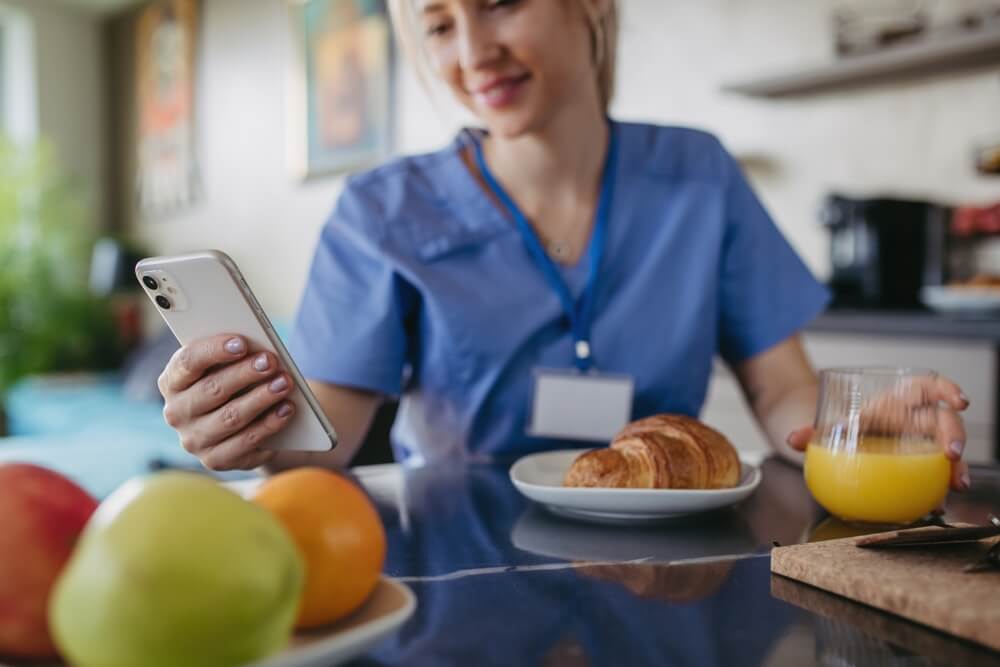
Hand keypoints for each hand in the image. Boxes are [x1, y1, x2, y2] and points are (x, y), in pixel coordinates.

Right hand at [158, 334, 295, 470]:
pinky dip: (269, 424)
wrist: (244, 422)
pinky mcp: (216, 460)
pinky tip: (287, 409)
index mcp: (172, 381)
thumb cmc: (235, 382)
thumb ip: (234, 355)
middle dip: (245, 374)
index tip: (241, 342)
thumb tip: (257, 350)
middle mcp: (176, 413)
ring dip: (261, 398)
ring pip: (230, 417)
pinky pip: (245, 442)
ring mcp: (194, 440)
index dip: (214, 351)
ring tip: (285, 383)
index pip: (187, 362)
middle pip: (211, 390)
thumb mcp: (228, 365)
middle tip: (270, 361)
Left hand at [786, 375, 970, 491]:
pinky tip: (937, 504)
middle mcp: (916, 420)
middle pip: (945, 421)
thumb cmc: (852, 426)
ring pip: (949, 451)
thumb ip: (813, 433)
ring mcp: (923, 443)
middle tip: (951, 454)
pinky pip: (937, 475)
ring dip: (957, 467)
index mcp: (898, 402)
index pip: (927, 387)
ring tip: (956, 484)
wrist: (849, 440)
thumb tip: (793, 439)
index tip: (958, 402)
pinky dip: (940, 489)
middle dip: (955, 435)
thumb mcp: (835, 426)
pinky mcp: (923, 465)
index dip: (946, 390)